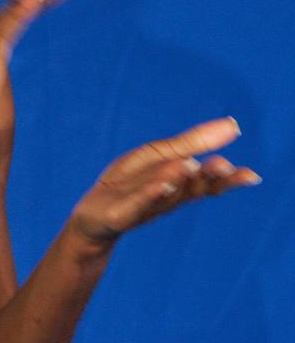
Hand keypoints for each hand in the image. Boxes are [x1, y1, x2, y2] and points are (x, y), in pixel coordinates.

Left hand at [68, 117, 261, 246]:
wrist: (93, 218)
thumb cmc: (129, 183)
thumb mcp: (159, 156)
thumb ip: (192, 142)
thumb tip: (233, 124)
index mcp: (179, 183)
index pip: (209, 182)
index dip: (228, 179)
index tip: (251, 175)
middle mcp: (168, 197)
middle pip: (192, 188)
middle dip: (208, 178)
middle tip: (225, 167)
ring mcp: (145, 206)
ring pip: (166, 192)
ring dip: (178, 178)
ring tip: (191, 165)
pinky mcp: (123, 213)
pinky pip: (139, 202)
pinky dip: (151, 193)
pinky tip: (162, 184)